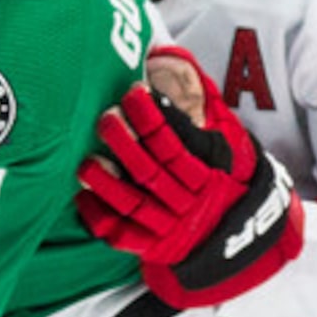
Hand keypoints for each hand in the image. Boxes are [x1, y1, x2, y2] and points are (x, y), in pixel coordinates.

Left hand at [78, 46, 303, 308]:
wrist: (234, 241)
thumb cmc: (218, 183)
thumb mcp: (222, 150)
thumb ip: (196, 118)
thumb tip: (164, 68)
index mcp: (205, 177)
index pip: (176, 145)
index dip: (153, 119)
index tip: (134, 93)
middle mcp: (186, 204)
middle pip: (151, 172)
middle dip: (126, 145)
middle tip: (105, 118)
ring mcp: (168, 228)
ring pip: (133, 204)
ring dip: (106, 183)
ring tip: (85, 162)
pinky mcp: (151, 248)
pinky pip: (123, 236)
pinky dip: (101, 218)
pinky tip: (81, 199)